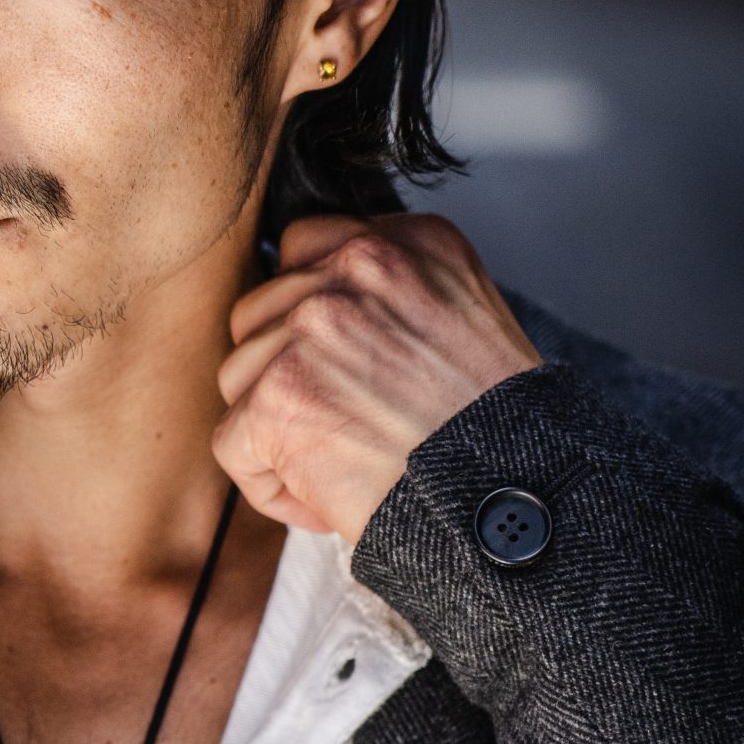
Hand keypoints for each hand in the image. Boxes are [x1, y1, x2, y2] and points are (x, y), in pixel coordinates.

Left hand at [213, 212, 540, 541]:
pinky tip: (323, 500)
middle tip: (340, 422)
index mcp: (406, 242)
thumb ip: (393, 294)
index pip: (308, 251)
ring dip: (276, 429)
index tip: (340, 365)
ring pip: (240, 376)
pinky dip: (269, 484)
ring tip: (340, 465)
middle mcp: (356, 268)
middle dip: (284, 373)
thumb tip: (318, 307)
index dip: (312, 316)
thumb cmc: (498, 432)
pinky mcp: (277, 398)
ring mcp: (310, 329)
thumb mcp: (467, 318)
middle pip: (262, 312)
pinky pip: (231, 442)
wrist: (512, 500)